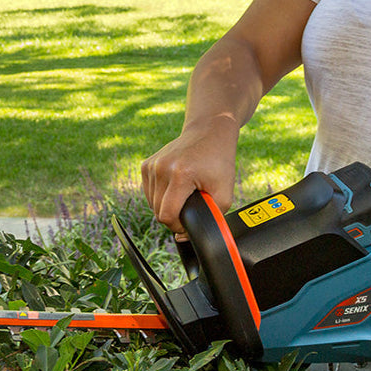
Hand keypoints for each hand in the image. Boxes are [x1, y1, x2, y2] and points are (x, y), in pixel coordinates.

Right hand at [141, 116, 238, 233]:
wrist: (208, 132)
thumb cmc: (219, 161)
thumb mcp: (225, 192)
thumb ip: (212, 218)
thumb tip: (182, 237)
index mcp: (180, 174)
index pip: (167, 215)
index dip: (178, 226)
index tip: (189, 222)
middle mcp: (161, 168)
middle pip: (157, 212)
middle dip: (174, 217)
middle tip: (190, 207)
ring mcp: (151, 165)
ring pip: (151, 204)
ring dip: (166, 206)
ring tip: (184, 195)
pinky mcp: (146, 165)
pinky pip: (149, 192)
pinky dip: (160, 196)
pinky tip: (175, 187)